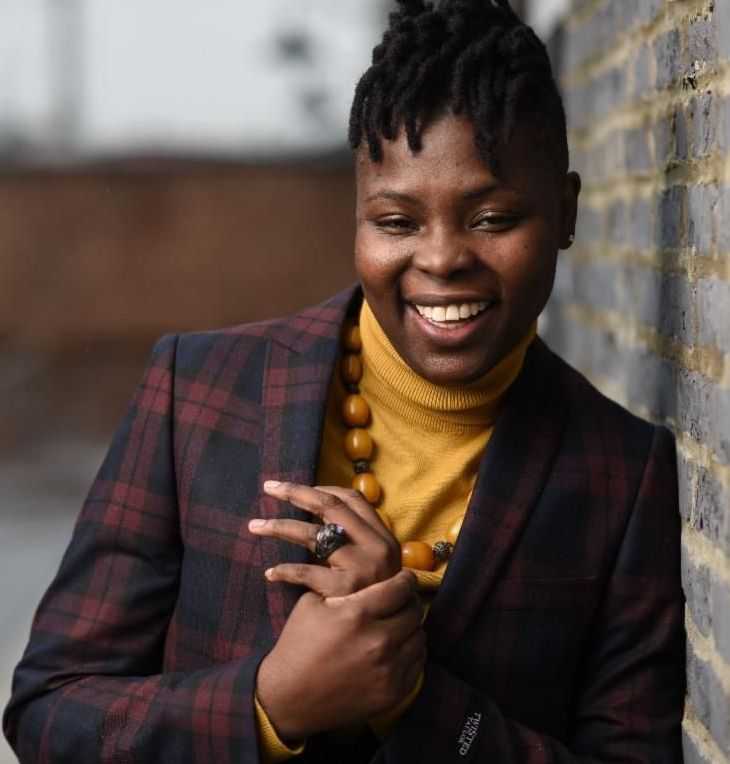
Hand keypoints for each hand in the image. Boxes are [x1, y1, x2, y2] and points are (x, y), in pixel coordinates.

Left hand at [249, 481, 401, 596]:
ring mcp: (362, 568)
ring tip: (255, 525)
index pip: (352, 499)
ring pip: (313, 535)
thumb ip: (359, 537)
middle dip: (296, 493)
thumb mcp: (377, 563)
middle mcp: (377, 547)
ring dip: (279, 526)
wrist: (386, 636)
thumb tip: (325, 502)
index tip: (296, 489)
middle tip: (268, 488)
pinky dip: (285, 571)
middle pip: (330, 507)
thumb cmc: (375, 597)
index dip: (322, 489)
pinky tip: (270, 572)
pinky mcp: (346, 591)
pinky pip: (307, 572)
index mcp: (384, 536)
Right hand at [256, 569, 425, 740]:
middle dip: (409, 601)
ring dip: (411, 626)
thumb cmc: (298, 645)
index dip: (405, 580)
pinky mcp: (392, 693)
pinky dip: (411, 651)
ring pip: (419, 636)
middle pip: (414, 611)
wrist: (289, 697)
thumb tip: (370, 571)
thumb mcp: (311, 603)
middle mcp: (377, 642)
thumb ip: (344, 585)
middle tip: (401, 599)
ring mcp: (387, 670)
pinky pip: (417, 662)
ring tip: (397, 623)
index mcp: (356, 615)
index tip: (404, 578)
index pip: (400, 588)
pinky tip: (396, 647)